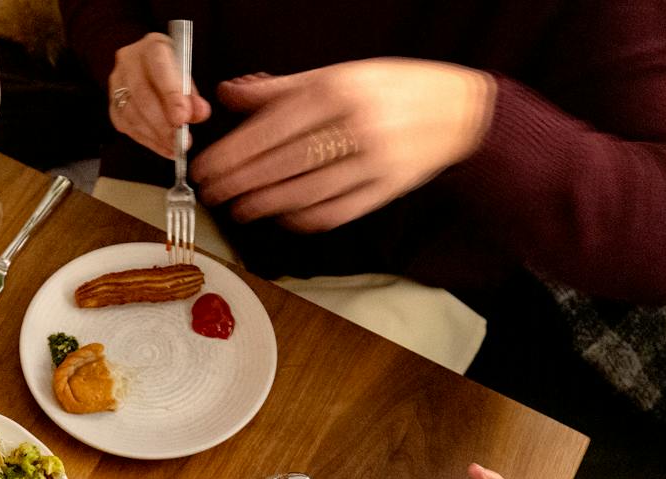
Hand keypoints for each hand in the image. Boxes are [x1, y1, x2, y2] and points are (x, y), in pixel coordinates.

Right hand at [108, 32, 210, 157]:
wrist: (146, 68)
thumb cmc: (171, 70)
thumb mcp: (186, 75)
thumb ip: (192, 94)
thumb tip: (200, 113)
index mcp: (152, 47)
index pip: (160, 69)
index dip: (171, 96)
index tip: (183, 118)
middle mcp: (128, 62)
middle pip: (142, 95)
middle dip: (163, 122)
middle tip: (181, 141)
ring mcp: (116, 84)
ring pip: (132, 114)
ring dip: (155, 135)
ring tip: (175, 148)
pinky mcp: (112, 105)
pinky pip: (127, 126)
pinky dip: (148, 140)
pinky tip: (164, 148)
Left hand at [189, 59, 494, 230]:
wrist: (458, 111)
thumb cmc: (394, 89)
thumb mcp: (338, 74)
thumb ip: (281, 88)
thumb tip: (230, 95)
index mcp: (339, 90)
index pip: (273, 127)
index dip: (235, 152)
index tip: (207, 167)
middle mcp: (356, 126)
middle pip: (285, 163)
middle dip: (241, 182)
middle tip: (213, 194)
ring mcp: (374, 161)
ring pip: (308, 191)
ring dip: (267, 205)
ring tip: (240, 209)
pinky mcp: (387, 189)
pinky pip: (337, 210)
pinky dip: (305, 217)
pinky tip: (283, 217)